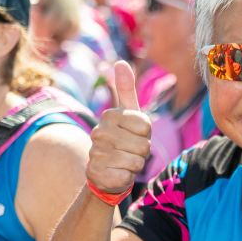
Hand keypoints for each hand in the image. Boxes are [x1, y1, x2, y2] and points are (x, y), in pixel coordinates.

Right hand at [86, 61, 151, 193]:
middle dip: (142, 152)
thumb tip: (121, 62)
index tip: (134, 135)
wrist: (106, 171)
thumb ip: (126, 89)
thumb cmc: (123, 140)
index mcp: (110, 115)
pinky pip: (127, 177)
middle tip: (129, 151)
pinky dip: (126, 178)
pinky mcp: (96, 174)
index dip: (145, 135)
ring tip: (123, 162)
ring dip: (135, 165)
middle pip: (143, 145)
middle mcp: (99, 132)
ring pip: (136, 162)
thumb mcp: (129, 114)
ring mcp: (96, 153)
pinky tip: (116, 174)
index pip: (146, 126)